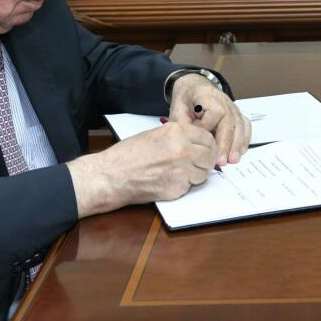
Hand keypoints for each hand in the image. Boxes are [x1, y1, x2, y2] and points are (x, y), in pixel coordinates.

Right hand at [68, 120, 214, 215]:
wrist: (111, 176)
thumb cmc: (127, 155)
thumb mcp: (154, 134)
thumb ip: (178, 137)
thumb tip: (196, 143)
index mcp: (176, 132)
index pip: (207, 138)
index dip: (208, 146)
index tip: (206, 151)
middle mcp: (182, 149)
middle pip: (209, 156)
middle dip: (205, 161)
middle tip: (196, 164)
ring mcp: (181, 170)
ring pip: (202, 174)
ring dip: (195, 175)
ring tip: (177, 173)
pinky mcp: (177, 188)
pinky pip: (189, 187)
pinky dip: (182, 186)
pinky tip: (167, 182)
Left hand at [170, 73, 250, 165]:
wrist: (193, 88)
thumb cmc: (186, 100)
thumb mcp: (177, 109)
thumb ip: (184, 125)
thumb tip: (194, 142)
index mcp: (206, 94)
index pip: (216, 111)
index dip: (209, 126)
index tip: (199, 137)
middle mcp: (223, 99)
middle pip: (230, 121)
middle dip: (226, 143)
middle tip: (221, 160)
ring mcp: (232, 107)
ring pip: (240, 125)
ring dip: (237, 144)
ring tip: (232, 160)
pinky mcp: (236, 114)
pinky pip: (245, 126)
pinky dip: (244, 140)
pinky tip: (239, 152)